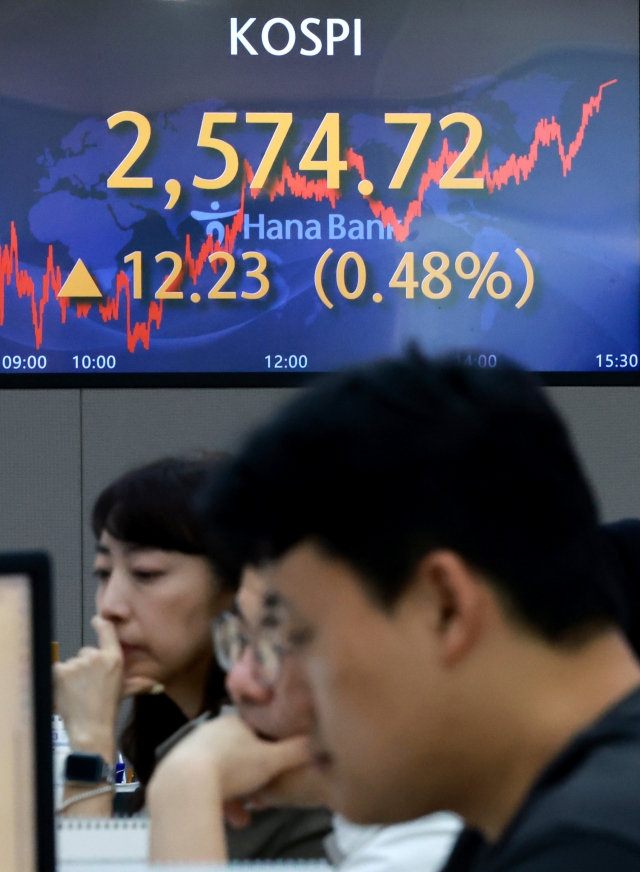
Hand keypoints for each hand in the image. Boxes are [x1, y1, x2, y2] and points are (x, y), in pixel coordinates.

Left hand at [53, 616, 153, 760]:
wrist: (90, 729)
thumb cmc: (108, 710)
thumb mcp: (125, 692)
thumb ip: (141, 684)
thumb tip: (158, 687)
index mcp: (113, 658)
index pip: (106, 630)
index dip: (100, 623)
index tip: (96, 621)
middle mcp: (96, 657)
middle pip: (87, 651)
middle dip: (86, 664)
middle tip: (89, 684)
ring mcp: (77, 663)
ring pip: (73, 662)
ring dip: (73, 673)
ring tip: (79, 692)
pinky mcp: (60, 671)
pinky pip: (57, 668)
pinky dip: (60, 678)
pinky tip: (67, 691)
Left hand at [152, 712, 312, 800]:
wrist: (186, 782)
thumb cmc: (233, 765)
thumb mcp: (273, 759)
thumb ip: (297, 751)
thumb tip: (320, 743)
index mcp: (235, 720)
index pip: (258, 732)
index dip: (271, 752)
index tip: (277, 770)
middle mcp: (213, 729)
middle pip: (241, 754)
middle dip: (255, 778)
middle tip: (263, 797)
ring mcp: (194, 747)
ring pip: (224, 771)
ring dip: (239, 793)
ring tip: (247, 813)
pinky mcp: (180, 768)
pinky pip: (206, 782)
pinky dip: (220, 799)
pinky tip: (231, 817)